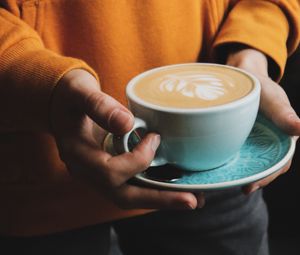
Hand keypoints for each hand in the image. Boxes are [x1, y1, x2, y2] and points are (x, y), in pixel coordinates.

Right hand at [50, 69, 203, 208]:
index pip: (109, 172)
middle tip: (192, 200)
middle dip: (158, 199)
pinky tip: (177, 185)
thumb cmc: (70, 97)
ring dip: (161, 199)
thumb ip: (98, 106)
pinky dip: (155, 188)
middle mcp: (88, 172)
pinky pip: (133, 185)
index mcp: (78, 156)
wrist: (63, 105)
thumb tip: (127, 123)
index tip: (155, 138)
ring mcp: (99, 174)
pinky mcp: (110, 170)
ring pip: (131, 196)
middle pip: (124, 197)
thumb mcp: (79, 93)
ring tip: (194, 198)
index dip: (137, 159)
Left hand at [226, 48, 299, 193]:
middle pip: (262, 169)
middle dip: (251, 181)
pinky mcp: (235, 139)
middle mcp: (266, 144)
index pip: (279, 163)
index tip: (251, 186)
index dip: (267, 177)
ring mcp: (250, 143)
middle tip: (235, 189)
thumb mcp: (271, 96)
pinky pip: (232, 153)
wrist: (241, 76)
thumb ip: (282, 111)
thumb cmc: (260, 85)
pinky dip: (226, 162)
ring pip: (247, 164)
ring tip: (221, 185)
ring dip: (237, 175)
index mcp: (281, 138)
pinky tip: (213, 169)